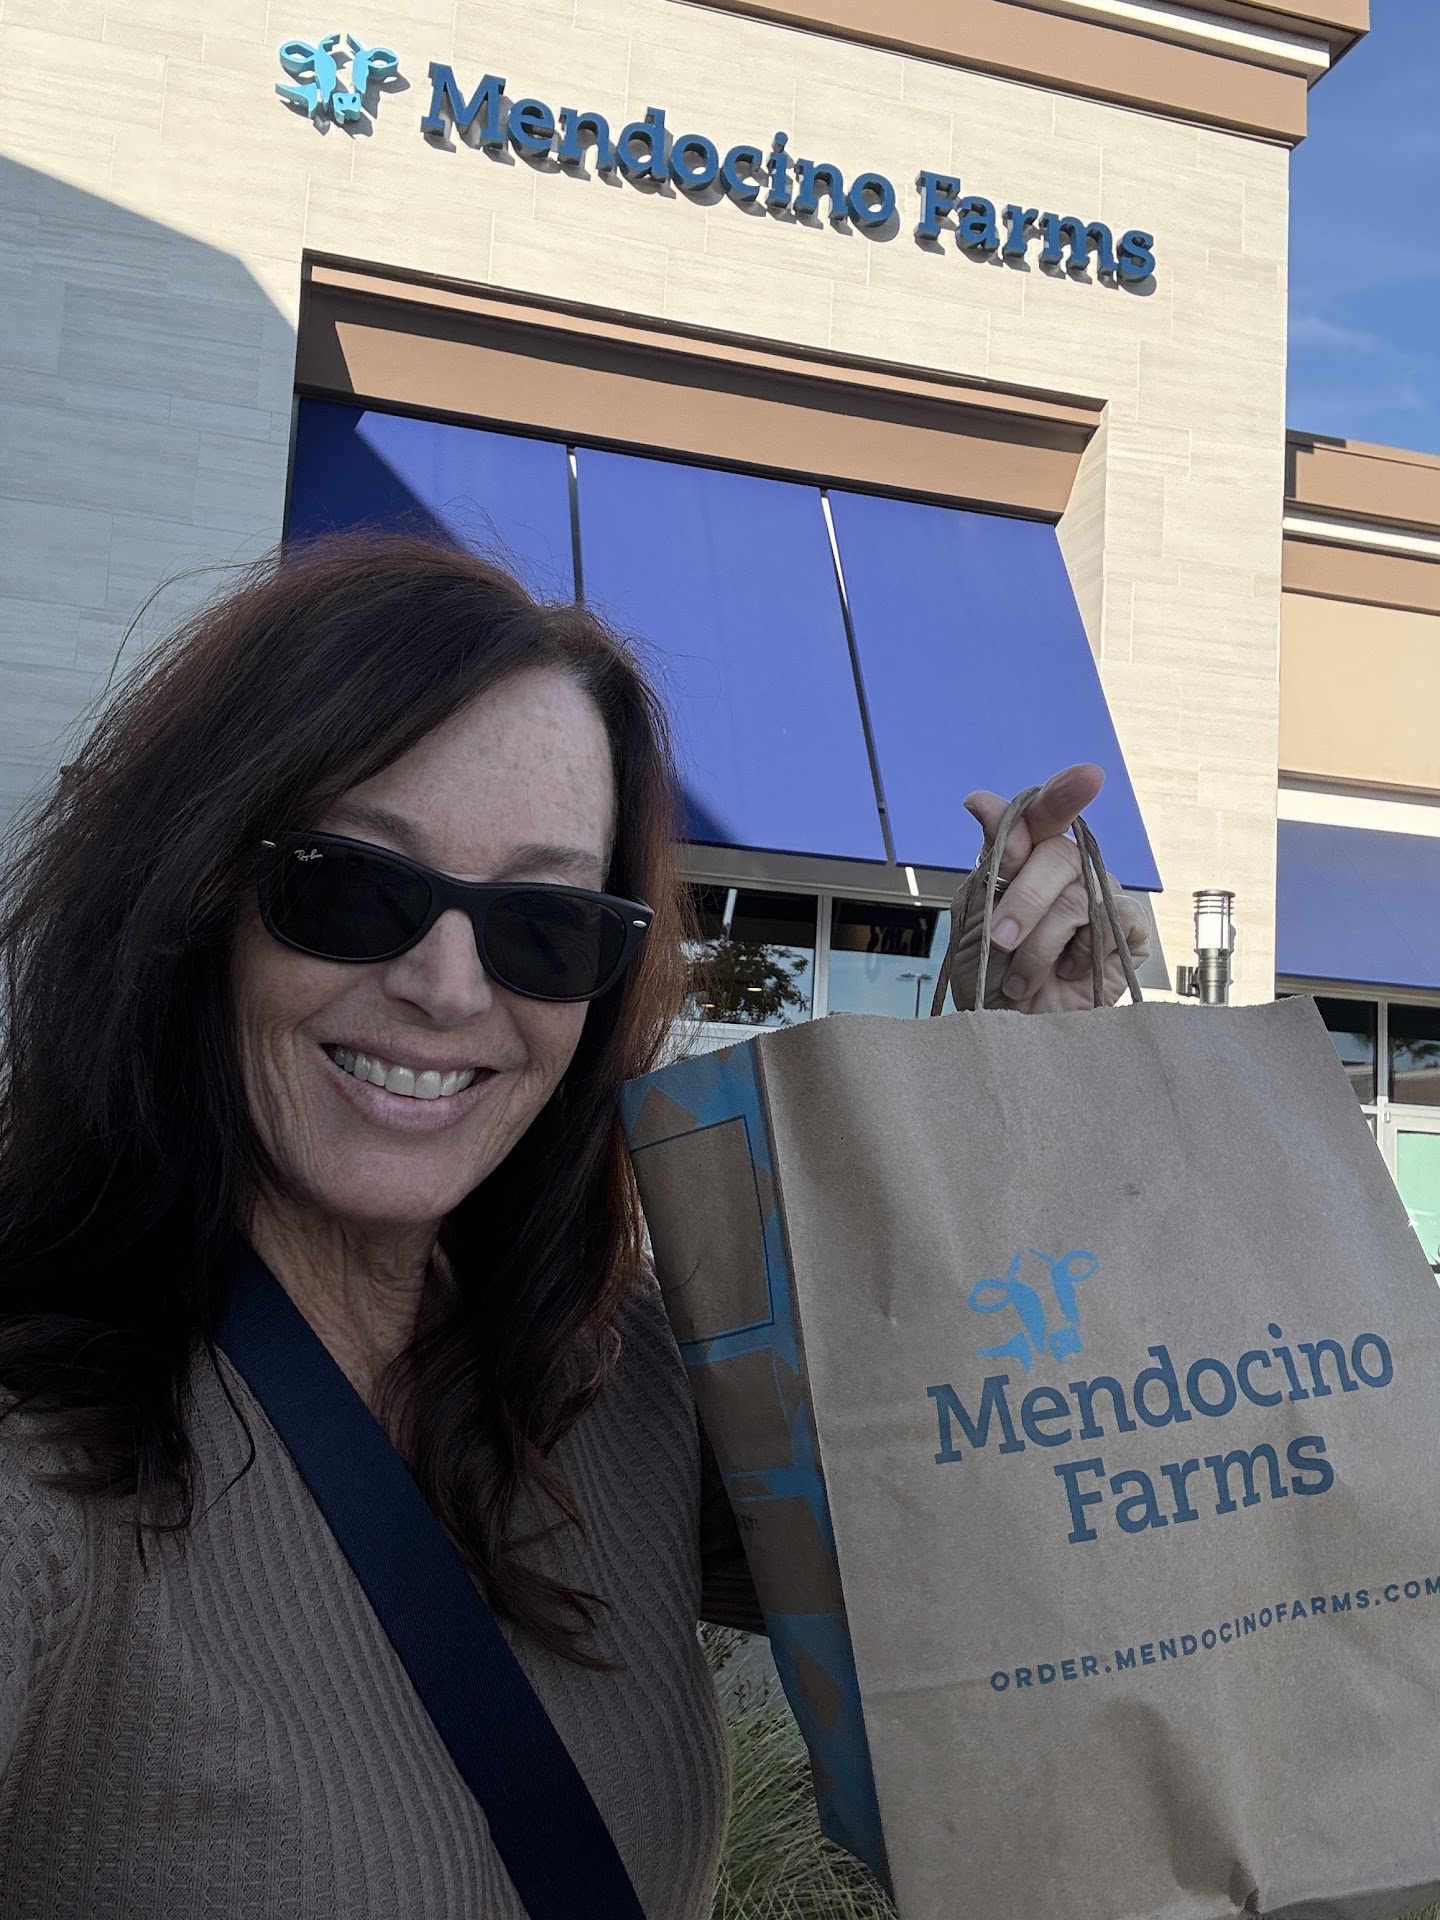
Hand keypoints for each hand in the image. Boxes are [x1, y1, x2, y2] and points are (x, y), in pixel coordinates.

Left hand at [962, 766, 1149, 1012]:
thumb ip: (992, 860)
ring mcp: (1101, 899)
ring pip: (1078, 893)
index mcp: (1028, 860)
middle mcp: (1068, 873)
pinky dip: (1076, 952)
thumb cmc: (990, 981)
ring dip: (1039, 939)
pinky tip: (1064, 974)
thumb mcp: (975, 917)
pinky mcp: (1128, 933)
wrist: (1009, 1035)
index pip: (1046, 814)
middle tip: (999, 939)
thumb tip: (983, 799)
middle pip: (1059, 854)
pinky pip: (1110, 923)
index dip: (1063, 795)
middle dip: (1023, 898)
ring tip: (1018, 977)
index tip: (1087, 776)